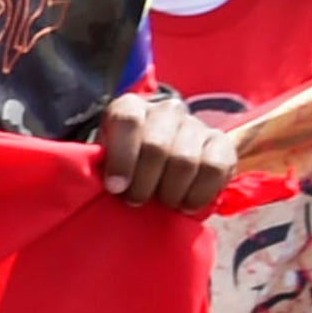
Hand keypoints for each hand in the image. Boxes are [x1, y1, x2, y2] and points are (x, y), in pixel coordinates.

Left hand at [97, 88, 236, 213]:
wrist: (159, 169)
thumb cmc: (124, 169)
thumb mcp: (102, 162)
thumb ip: (95, 166)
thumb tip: (90, 184)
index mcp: (130, 107)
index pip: (128, 122)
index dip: (122, 158)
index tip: (116, 188)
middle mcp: (165, 109)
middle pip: (156, 146)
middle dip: (143, 183)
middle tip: (136, 202)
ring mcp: (195, 124)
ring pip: (185, 161)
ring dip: (170, 192)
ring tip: (161, 204)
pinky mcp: (221, 143)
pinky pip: (215, 169)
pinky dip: (199, 194)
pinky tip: (186, 205)